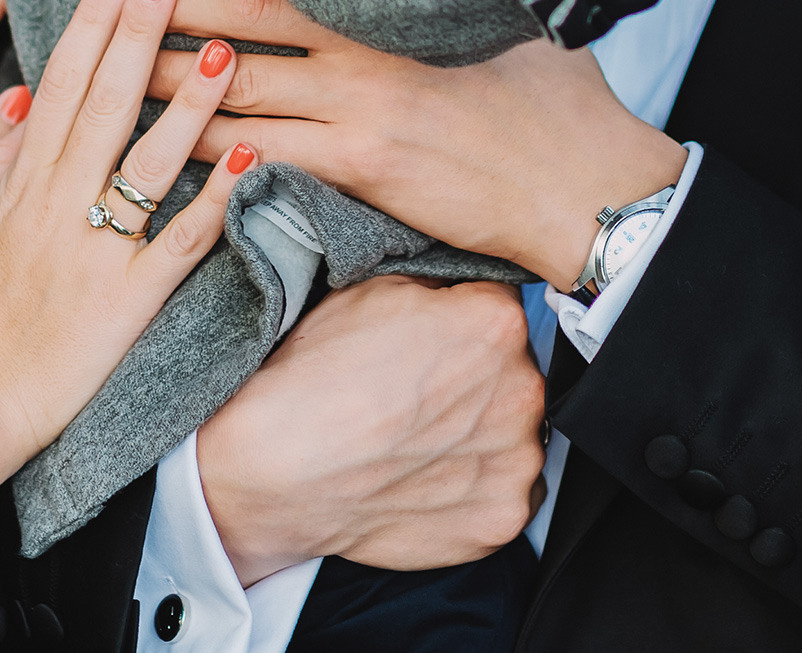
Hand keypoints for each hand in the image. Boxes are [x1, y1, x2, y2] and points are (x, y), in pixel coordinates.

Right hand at [0, 0, 251, 541]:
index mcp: (20, 185)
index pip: (61, 84)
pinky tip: (252, 160)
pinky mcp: (127, 301)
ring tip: (224, 48)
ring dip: (188, 103)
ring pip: (146, 162)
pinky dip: (215, 200)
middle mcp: (57, 206)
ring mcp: (94, 252)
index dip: (92, 24)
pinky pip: (180, 244)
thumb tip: (23, 102)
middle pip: (103, 103)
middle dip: (137, 32)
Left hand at [154, 0, 685, 288]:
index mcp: (398, 3)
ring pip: (236, 85)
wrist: (586, 183)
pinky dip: (209, 150)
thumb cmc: (559, 100)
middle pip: (246, 17)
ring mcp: (359, 106)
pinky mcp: (359, 166)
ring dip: (169, 77)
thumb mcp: (510, 17)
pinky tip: (167, 149)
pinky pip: (262, 155)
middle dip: (177, 4)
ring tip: (116, 68)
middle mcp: (368, 45)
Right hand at [196, 276, 546, 584]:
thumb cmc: (315, 379)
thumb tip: (454, 288)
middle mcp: (523, 389)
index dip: (459, 324)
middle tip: (417, 398)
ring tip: (417, 442)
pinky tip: (424, 479)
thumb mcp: (372, 288)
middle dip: (475, 381)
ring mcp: (517, 461)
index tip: (430, 345)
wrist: (278, 467)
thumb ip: (435, 284)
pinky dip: (472, 488)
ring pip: (511, 436)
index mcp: (497, 323)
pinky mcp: (502, 518)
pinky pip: (504, 493)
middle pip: (511, 374)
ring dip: (479, 436)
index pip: (498, 310)